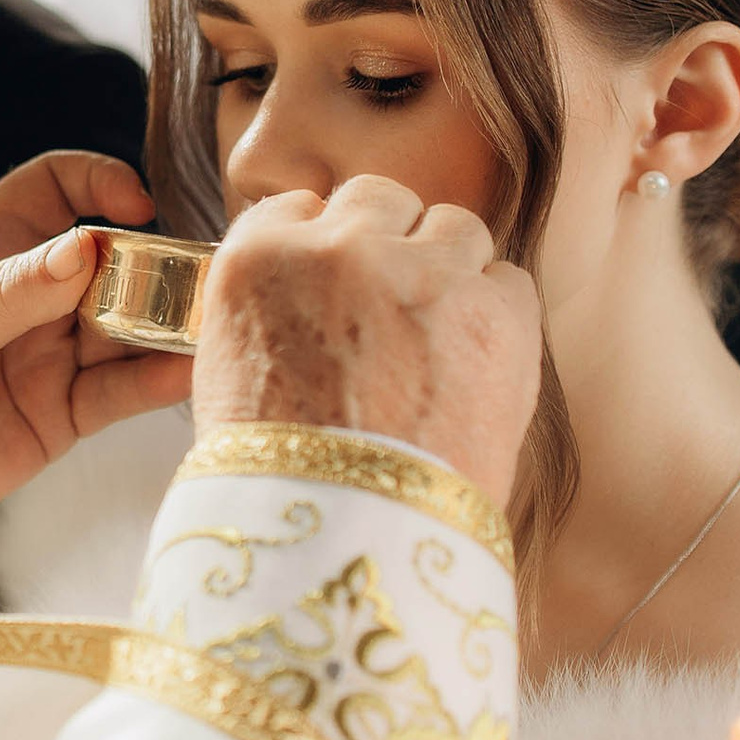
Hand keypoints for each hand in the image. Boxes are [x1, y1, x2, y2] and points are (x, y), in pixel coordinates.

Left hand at [0, 152, 193, 519]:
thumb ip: (12, 293)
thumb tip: (88, 247)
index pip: (55, 188)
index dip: (98, 182)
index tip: (137, 204)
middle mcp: (29, 297)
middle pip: (110, 262)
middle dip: (154, 265)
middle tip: (195, 277)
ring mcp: (50, 354)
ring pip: (127, 328)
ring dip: (167, 325)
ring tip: (210, 325)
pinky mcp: (62, 413)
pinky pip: (120, 392)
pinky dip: (156, 383)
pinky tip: (188, 374)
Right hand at [191, 177, 539, 508]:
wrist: (346, 541)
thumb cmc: (280, 479)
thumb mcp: (230, 375)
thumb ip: (268, 309)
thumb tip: (308, 297)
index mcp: (258, 258)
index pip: (298, 208)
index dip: (322, 244)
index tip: (335, 279)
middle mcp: (340, 247)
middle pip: (379, 198)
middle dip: (388, 241)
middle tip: (391, 306)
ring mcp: (423, 273)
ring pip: (454, 225)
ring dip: (448, 268)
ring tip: (439, 339)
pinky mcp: (495, 312)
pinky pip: (509, 280)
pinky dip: (498, 315)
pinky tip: (475, 366)